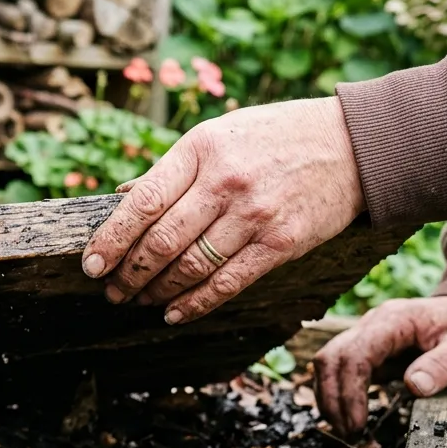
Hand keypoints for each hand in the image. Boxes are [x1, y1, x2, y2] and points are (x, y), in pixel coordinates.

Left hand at [81, 97, 365, 323]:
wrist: (356, 143)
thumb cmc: (274, 138)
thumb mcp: (217, 135)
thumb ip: (171, 170)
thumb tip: (121, 198)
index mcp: (200, 149)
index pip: (141, 203)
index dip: (110, 240)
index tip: (90, 265)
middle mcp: (224, 182)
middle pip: (161, 241)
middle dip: (128, 273)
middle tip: (111, 291)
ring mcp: (254, 215)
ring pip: (190, 266)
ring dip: (157, 291)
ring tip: (137, 301)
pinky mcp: (281, 243)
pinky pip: (228, 283)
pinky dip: (195, 303)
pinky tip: (173, 312)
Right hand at [314, 296, 446, 432]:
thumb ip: (443, 365)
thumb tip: (413, 387)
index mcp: (394, 320)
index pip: (355, 354)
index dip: (350, 391)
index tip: (357, 424)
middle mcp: (371, 325)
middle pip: (331, 357)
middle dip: (332, 398)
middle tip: (347, 433)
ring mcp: (366, 336)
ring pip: (329, 363)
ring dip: (329, 397)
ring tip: (344, 429)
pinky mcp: (367, 350)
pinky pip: (341, 369)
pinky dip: (338, 393)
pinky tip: (345, 415)